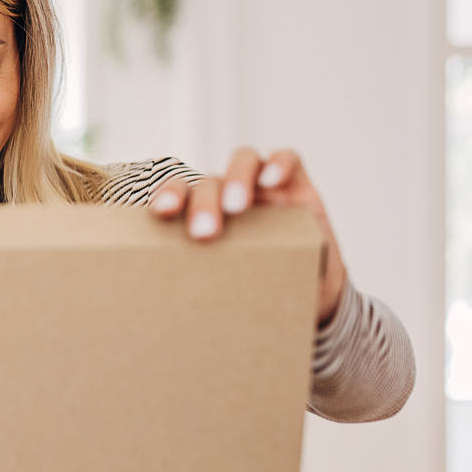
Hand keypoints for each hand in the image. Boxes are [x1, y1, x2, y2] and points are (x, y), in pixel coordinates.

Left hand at [148, 147, 348, 325]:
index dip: (169, 196)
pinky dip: (278, 165)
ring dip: (236, 179)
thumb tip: (165, 312)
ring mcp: (263, 186)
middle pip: (209, 181)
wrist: (309, 293)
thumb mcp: (228, 284)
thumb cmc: (257, 287)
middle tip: (204, 232)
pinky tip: (271, 181)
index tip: (162, 213)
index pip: (180, 193)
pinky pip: (288, 159)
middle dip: (204, 202)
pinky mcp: (297, 184)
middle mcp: (228, 195)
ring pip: (244, 161)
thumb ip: (202, 281)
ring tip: (236, 207)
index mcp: (202, 214)